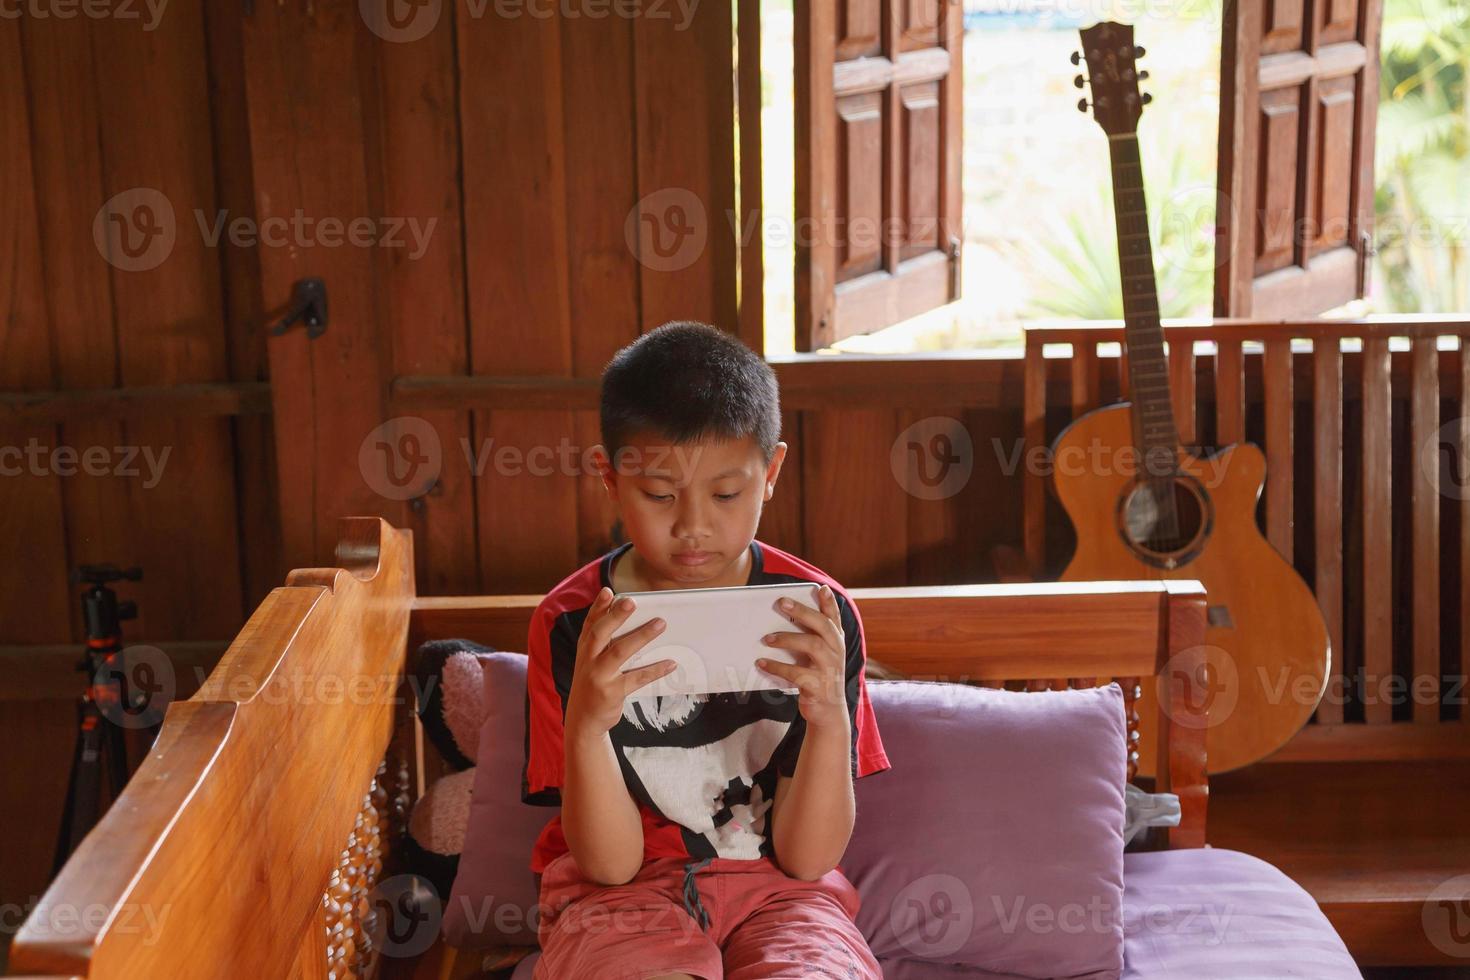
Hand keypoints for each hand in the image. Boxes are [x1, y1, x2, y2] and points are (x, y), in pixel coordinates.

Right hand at [564, 587, 674, 739]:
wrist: (583, 720)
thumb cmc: (592, 683)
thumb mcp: (589, 661)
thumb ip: (601, 642)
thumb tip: (623, 616)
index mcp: (584, 649)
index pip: (590, 624)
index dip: (598, 607)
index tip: (608, 591)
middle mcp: (588, 660)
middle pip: (600, 633)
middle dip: (615, 616)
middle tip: (631, 602)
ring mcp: (598, 677)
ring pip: (620, 652)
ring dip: (641, 636)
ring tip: (660, 623)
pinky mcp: (611, 693)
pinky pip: (636, 678)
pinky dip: (655, 670)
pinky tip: (670, 663)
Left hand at [756, 584, 849, 730]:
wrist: (828, 712)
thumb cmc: (819, 676)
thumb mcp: (821, 655)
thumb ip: (812, 636)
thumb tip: (786, 615)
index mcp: (836, 641)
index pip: (834, 618)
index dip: (829, 603)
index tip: (821, 588)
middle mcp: (836, 652)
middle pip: (823, 626)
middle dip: (803, 612)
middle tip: (782, 602)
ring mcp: (829, 669)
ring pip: (812, 645)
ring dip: (787, 638)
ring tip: (766, 638)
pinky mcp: (818, 686)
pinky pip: (796, 673)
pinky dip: (777, 667)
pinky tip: (761, 663)